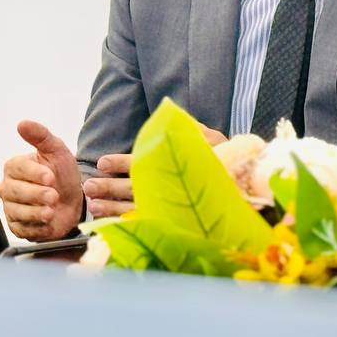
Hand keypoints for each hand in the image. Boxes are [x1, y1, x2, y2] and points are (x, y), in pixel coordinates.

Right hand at [0, 120, 83, 240]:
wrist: (74, 199)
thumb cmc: (63, 173)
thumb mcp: (57, 151)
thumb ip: (41, 136)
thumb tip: (21, 123)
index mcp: (14, 166)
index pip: (18, 169)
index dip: (34, 173)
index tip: (50, 177)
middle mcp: (8, 187)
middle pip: (15, 192)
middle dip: (35, 194)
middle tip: (53, 196)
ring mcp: (11, 208)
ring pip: (17, 212)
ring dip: (35, 213)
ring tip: (51, 211)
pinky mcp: (17, 227)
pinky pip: (22, 229)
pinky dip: (36, 228)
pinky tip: (48, 223)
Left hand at [82, 122, 226, 217]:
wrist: (248, 189)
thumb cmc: (225, 159)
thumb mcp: (209, 138)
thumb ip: (187, 127)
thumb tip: (166, 112)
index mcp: (181, 165)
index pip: (145, 163)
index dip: (122, 163)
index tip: (101, 162)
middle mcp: (177, 187)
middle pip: (136, 188)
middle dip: (110, 188)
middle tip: (88, 186)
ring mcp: (174, 208)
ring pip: (138, 208)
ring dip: (113, 207)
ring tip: (93, 205)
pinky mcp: (173, 222)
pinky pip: (146, 225)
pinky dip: (126, 224)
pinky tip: (109, 223)